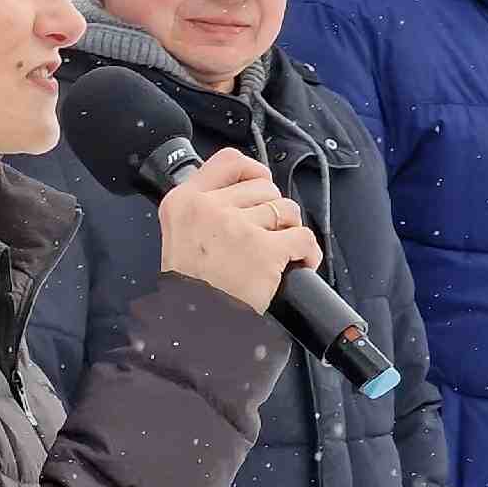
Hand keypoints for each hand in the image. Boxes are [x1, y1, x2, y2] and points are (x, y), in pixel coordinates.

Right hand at [156, 149, 322, 314]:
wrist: (192, 325)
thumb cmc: (189, 287)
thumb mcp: (179, 235)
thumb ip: (202, 210)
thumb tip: (245, 195)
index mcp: (183, 202)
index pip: (228, 161)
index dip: (253, 171)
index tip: (261, 184)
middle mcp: (208, 208)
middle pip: (264, 188)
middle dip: (272, 211)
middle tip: (266, 235)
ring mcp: (237, 227)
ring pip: (286, 209)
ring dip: (290, 230)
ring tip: (280, 251)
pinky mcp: (264, 251)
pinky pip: (303, 237)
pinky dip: (308, 253)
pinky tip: (300, 263)